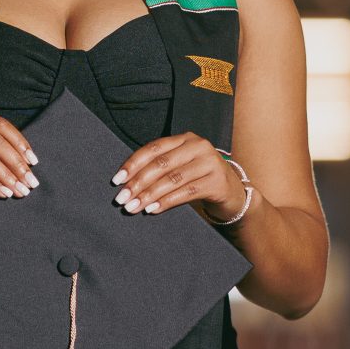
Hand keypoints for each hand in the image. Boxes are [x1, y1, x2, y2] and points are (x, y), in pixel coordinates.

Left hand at [111, 132, 239, 218]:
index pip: (153, 148)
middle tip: (122, 198)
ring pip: (172, 179)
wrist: (233, 194)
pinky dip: (167, 201)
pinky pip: (186, 192)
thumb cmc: (198, 180)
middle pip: (161, 164)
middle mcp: (199, 146)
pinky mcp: (217, 182)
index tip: (116, 180)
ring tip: (133, 207)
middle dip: (138, 182)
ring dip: (149, 195)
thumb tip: (126, 182)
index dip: (133, 164)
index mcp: (185, 138)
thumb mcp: (180, 168)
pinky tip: (153, 209)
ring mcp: (210, 163)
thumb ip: (159, 169)